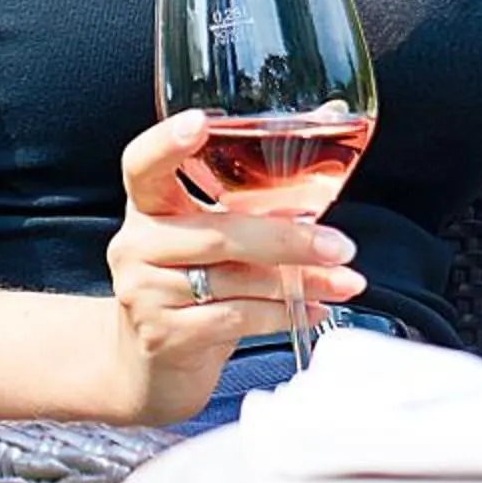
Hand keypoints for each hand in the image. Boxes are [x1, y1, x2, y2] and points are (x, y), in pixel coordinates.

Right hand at [104, 111, 366, 421]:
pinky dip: (282, 314)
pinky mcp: (163, 337)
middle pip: (217, 232)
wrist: (152, 365)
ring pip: (235, 280)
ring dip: (300, 281)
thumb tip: (331, 117)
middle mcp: (138, 244)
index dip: (167, 142)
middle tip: (340, 246)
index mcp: (150, 205)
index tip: (201, 122)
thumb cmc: (197, 282)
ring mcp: (144, 293)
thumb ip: (260, 191)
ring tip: (343, 282)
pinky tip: (313, 310)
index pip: (143, 164)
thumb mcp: (216, 232)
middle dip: (289, 240)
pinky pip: (235, 319)